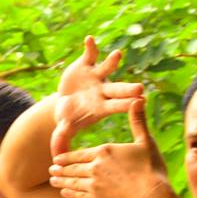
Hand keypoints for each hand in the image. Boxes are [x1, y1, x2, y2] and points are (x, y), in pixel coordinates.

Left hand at [49, 97, 175, 197]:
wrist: (151, 196)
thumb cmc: (151, 168)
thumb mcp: (145, 141)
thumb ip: (138, 121)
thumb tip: (139, 99)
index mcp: (104, 152)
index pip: (79, 154)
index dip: (67, 156)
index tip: (57, 158)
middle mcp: (95, 167)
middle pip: (73, 168)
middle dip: (61, 169)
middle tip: (51, 169)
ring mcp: (95, 184)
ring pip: (73, 182)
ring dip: (61, 181)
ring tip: (53, 181)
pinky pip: (79, 195)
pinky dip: (70, 194)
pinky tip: (64, 193)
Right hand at [50, 36, 145, 157]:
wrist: (66, 103)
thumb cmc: (70, 118)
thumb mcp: (65, 129)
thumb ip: (62, 140)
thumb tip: (55, 157)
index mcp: (102, 107)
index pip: (117, 106)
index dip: (127, 104)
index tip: (141, 101)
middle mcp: (103, 90)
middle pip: (118, 89)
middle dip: (128, 88)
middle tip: (141, 88)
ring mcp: (96, 76)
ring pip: (107, 68)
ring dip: (113, 61)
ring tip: (118, 54)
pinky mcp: (86, 64)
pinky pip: (89, 54)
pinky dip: (90, 47)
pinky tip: (89, 40)